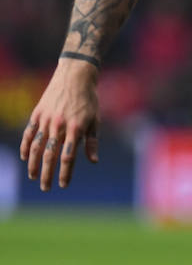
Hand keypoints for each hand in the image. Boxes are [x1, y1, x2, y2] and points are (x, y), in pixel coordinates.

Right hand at [21, 60, 100, 190]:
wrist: (75, 76)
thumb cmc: (88, 100)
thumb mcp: (95, 120)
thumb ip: (92, 142)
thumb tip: (93, 161)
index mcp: (76, 128)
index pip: (68, 157)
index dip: (65, 173)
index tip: (63, 185)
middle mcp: (59, 126)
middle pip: (50, 156)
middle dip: (47, 174)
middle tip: (46, 188)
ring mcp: (46, 120)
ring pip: (36, 147)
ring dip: (33, 164)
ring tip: (33, 177)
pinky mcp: (37, 114)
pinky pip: (28, 134)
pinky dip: (24, 147)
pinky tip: (24, 158)